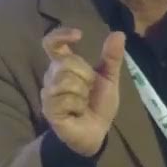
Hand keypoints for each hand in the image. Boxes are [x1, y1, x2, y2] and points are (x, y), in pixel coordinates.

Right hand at [40, 27, 125, 156]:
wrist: (95, 132)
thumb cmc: (99, 104)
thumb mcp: (110, 79)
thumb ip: (112, 58)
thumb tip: (119, 33)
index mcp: (65, 64)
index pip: (52, 43)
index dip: (61, 35)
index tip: (78, 35)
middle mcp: (53, 76)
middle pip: (67, 63)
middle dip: (86, 77)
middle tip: (89, 91)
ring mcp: (48, 93)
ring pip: (66, 81)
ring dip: (82, 93)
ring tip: (83, 103)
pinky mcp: (48, 109)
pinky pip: (65, 99)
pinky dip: (77, 106)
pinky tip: (77, 113)